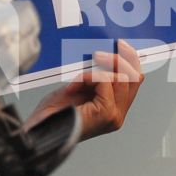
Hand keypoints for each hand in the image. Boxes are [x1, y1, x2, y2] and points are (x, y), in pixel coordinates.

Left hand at [26, 39, 143, 140]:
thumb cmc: (53, 114)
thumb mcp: (78, 89)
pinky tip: (72, 88)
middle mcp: (118, 115)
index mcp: (113, 110)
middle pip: (134, 77)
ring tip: (77, 80)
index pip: (135, 81)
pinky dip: (86, 77)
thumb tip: (108, 57)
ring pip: (121, 78)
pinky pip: (103, 80)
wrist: (40, 131)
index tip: (121, 45)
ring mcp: (114, 115)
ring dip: (96, 71)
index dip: (130, 60)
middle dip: (118, 60)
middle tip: (99, 54)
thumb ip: (97, 79)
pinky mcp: (107, 113)